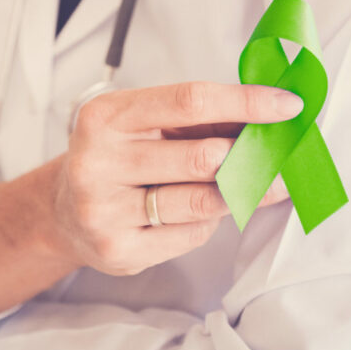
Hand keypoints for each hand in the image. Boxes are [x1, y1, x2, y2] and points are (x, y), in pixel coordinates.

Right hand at [48, 82, 300, 275]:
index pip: (189, 101)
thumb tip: (267, 115)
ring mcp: (104, 209)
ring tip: (260, 183)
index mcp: (105, 116)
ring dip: (240, 191)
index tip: (285, 106)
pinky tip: (204, 211)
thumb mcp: (141, 124)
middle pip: (201, 155)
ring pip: (200, 200)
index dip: (245, 102)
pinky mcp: (119, 248)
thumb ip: (194, 119)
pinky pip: (190, 233)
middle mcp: (98, 161)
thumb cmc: (116, 158)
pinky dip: (208, 221)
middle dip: (249, 155)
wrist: (65, 211)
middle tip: (278, 154)